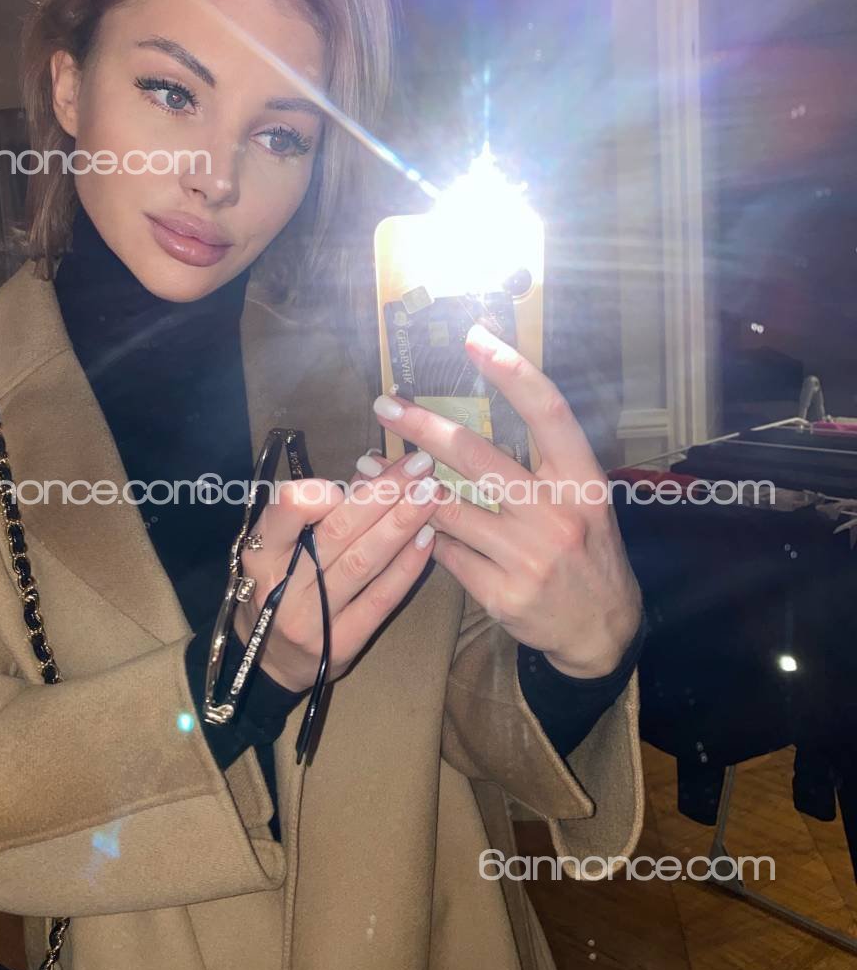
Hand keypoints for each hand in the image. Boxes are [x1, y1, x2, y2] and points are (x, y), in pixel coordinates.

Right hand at [231, 452, 444, 691]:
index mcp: (260, 553)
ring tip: (431, 495)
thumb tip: (373, 472)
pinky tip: (428, 540)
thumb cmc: (277, 589)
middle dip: (383, 494)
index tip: (358, 475)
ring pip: (362, 562)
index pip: (285, 512)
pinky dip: (406, 568)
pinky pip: (380, 600)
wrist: (267, 663)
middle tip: (419, 466)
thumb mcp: (280, 548)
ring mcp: (312, 618)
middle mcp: (281, 586)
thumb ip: (320, 512)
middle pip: (337, 533)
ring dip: (401, 524)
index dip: (323, 490)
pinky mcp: (342, 643)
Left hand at [366, 324, 641, 678]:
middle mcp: (557, 513)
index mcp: (581, 480)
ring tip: (367, 465)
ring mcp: (528, 556)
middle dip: (424, 426)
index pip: (548, 412)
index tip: (474, 338)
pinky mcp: (501, 593)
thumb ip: (542, 463)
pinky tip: (399, 522)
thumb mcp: (583, 500)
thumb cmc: (586, 551)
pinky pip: (445, 554)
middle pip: (478, 455)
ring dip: (399, 485)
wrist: (601, 630)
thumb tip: (480, 415)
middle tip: (385, 404)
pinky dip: (422, 535)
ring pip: (447, 508)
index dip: (513, 371)